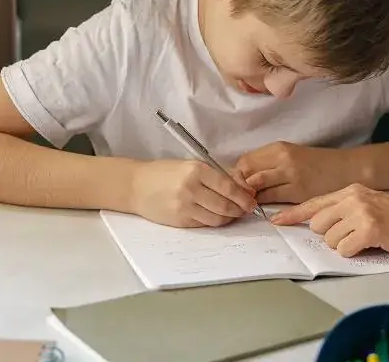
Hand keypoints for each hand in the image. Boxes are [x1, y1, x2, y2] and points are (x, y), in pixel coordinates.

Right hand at [128, 159, 257, 227]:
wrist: (136, 185)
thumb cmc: (166, 173)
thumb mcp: (192, 165)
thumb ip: (218, 175)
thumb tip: (245, 186)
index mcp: (197, 170)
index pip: (228, 187)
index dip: (243, 196)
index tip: (252, 200)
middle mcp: (191, 189)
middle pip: (225, 206)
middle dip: (240, 210)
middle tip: (246, 209)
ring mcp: (184, 207)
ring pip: (217, 218)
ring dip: (229, 218)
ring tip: (233, 213)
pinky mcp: (179, 221)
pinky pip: (204, 224)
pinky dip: (214, 221)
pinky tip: (217, 216)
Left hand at [234, 142, 356, 203]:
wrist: (346, 169)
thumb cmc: (318, 164)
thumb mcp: (292, 156)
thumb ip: (270, 164)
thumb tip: (246, 178)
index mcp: (279, 148)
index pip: (245, 160)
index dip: (237, 175)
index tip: (237, 186)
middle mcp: (282, 158)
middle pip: (246, 172)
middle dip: (238, 187)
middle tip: (238, 199)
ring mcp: (290, 174)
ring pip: (255, 186)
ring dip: (248, 197)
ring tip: (248, 205)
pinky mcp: (297, 191)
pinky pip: (271, 199)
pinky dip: (263, 205)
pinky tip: (263, 209)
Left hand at [271, 184, 388, 257]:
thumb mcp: (373, 205)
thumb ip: (348, 210)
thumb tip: (323, 227)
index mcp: (352, 190)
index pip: (314, 203)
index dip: (293, 214)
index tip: (277, 221)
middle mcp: (353, 197)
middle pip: (318, 224)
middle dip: (332, 237)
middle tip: (355, 237)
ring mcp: (361, 212)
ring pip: (330, 240)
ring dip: (346, 246)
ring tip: (369, 240)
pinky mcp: (370, 228)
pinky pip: (345, 249)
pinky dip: (356, 252)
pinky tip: (374, 245)